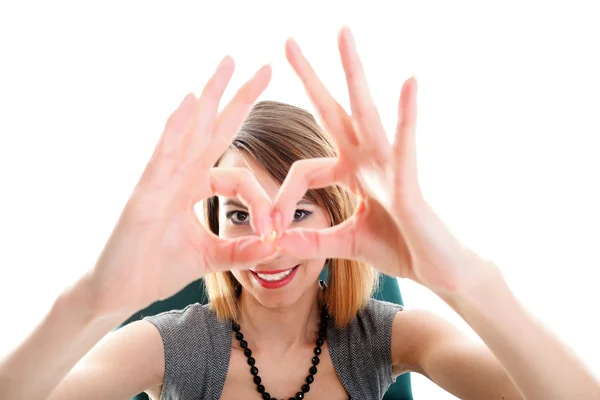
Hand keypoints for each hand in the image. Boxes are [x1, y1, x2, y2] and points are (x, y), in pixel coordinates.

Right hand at [87, 57, 277, 317]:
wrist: (119, 292)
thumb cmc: (157, 267)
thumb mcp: (211, 257)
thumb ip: (242, 250)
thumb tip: (276, 245)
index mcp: (195, 187)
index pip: (238, 178)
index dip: (261, 201)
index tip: (273, 230)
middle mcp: (180, 175)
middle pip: (214, 129)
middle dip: (238, 98)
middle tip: (264, 67)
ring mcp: (161, 180)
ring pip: (189, 130)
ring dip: (209, 96)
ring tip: (228, 63)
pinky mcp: (144, 193)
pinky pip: (163, 155)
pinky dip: (175, 129)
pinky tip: (190, 103)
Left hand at [273, 27, 487, 294]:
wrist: (434, 268)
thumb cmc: (397, 248)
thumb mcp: (344, 243)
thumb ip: (310, 240)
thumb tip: (274, 243)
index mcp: (350, 172)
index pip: (303, 170)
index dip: (282, 198)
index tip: (270, 227)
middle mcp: (367, 160)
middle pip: (333, 112)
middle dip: (310, 78)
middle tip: (288, 41)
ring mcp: (388, 165)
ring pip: (366, 113)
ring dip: (353, 73)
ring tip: (342, 35)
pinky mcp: (408, 181)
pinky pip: (405, 144)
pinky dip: (407, 115)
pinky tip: (409, 82)